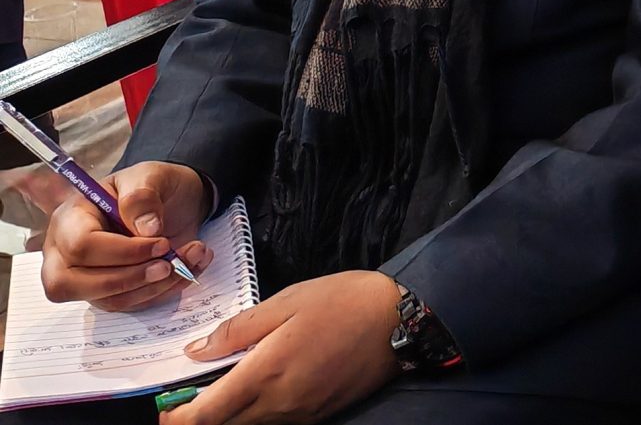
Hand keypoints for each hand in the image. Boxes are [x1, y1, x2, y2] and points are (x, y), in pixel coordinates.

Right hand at [39, 161, 212, 311]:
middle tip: (168, 265)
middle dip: (128, 279)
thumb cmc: (152, 186)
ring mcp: (86, 277)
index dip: (121, 251)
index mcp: (69, 218)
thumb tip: (147, 229)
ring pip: (107, 300)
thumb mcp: (150, 176)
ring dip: (154, 287)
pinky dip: (164, 291)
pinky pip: (131, 304)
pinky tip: (189, 268)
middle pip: (73, 284)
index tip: (161, 243)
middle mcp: (67, 252)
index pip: (79, 246)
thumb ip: (143, 197)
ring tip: (190, 260)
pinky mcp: (110, 292)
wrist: (173, 199)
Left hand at [166, 270, 404, 423]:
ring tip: (225, 391)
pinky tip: (261, 391)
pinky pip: (276, 423)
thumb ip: (238, 329)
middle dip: (200, 418)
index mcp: (266, 372)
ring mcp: (302, 413)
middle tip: (189, 398)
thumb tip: (196, 351)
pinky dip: (257, 414)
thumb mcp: (288, 300)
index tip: (165, 409)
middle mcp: (280, 402)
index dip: (176, 418)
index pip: (205, 415)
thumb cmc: (345, 301)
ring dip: (230, 416)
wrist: (403, 319)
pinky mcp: (321, 414)